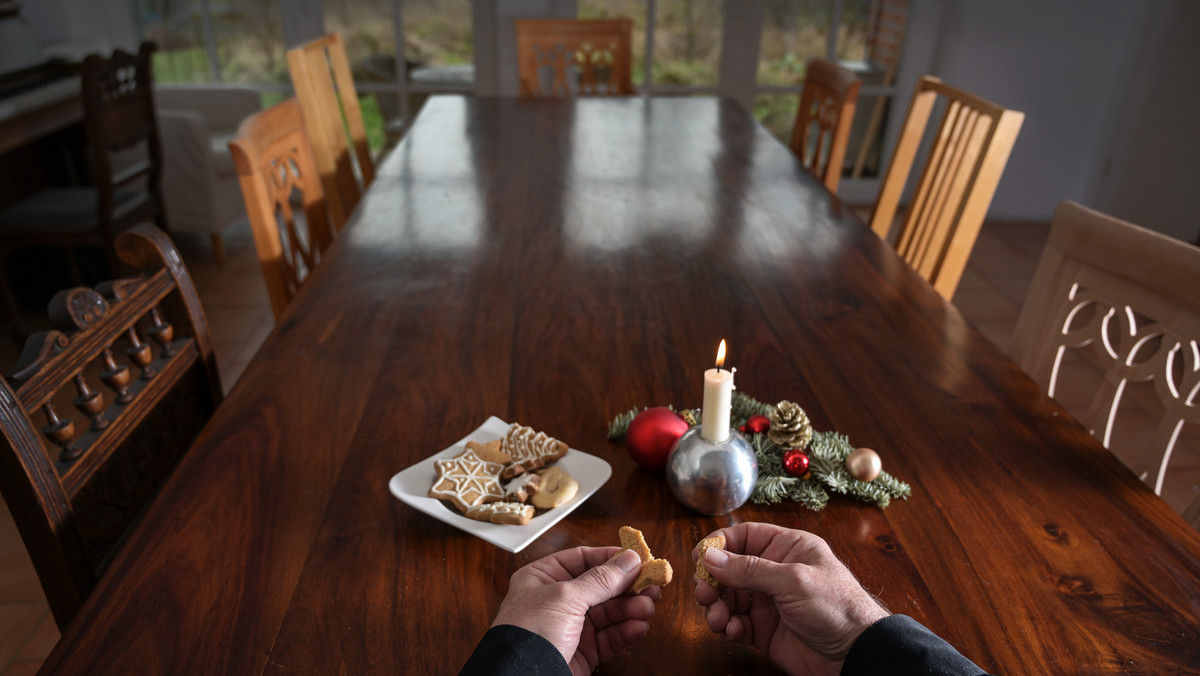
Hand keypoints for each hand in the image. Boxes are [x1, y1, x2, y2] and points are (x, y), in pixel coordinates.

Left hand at [493, 546, 660, 674]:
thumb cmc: (527, 635)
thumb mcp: (564, 597)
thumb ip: (600, 579)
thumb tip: (629, 559)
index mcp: (543, 579)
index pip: (583, 559)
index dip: (611, 558)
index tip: (638, 559)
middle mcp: (557, 601)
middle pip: (602, 586)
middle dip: (628, 587)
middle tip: (652, 585)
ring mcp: (571, 627)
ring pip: (610, 613)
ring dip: (631, 609)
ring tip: (647, 608)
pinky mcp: (583, 652)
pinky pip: (610, 637)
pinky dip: (626, 632)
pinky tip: (638, 627)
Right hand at [693, 522, 888, 675]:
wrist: (855, 655)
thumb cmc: (837, 608)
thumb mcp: (793, 581)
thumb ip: (750, 569)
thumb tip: (711, 557)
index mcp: (787, 548)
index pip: (744, 537)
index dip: (719, 545)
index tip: (699, 558)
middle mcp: (774, 572)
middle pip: (729, 568)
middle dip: (712, 581)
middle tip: (704, 594)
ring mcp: (768, 601)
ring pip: (727, 598)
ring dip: (717, 607)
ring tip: (719, 620)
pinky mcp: (763, 629)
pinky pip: (735, 623)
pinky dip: (728, 627)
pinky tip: (734, 632)